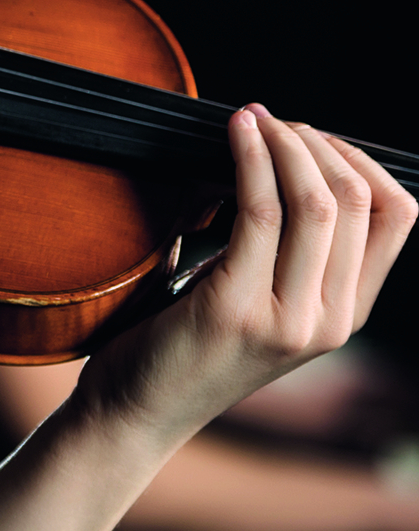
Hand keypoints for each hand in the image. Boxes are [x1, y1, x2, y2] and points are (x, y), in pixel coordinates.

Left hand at [76, 106, 415, 453]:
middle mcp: (330, 321)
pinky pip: (257, 213)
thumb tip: (285, 158)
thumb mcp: (260, 300)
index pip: (397, 217)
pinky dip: (249, 160)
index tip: (315, 135)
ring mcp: (288, 319)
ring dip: (286, 144)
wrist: (137, 411)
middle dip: (318, 143)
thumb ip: (288, 252)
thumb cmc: (185, 344)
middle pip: (358, 201)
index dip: (360, 160)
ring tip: (255, 119)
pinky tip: (234, 132)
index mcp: (344, 314)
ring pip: (316, 202)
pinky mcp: (234, 308)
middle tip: (276, 121)